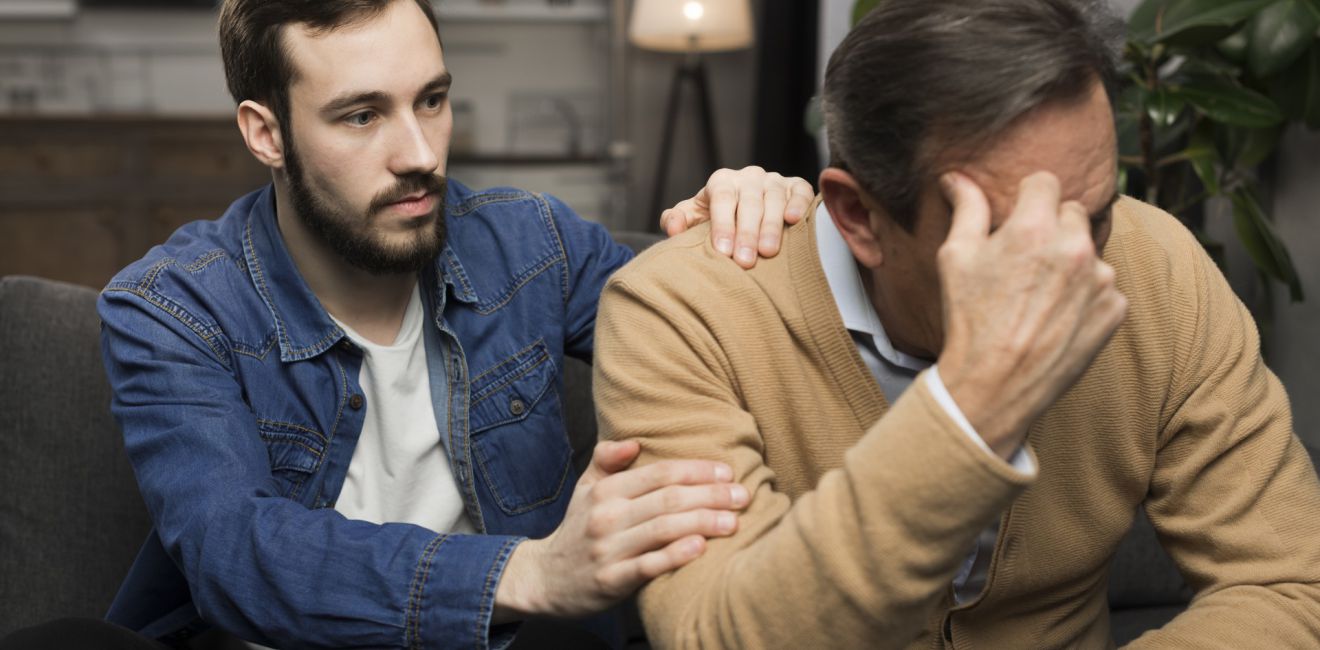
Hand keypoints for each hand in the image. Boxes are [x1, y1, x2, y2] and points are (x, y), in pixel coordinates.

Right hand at [493, 440, 747, 620]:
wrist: (544, 579)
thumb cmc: (578, 530)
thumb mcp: (585, 489)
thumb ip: (607, 460)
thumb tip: (634, 441)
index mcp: (605, 490)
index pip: (659, 473)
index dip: (697, 470)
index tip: (728, 472)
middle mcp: (607, 516)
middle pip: (668, 499)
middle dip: (710, 495)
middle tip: (743, 496)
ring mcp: (608, 549)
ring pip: (663, 529)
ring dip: (703, 523)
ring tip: (734, 522)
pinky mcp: (610, 580)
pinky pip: (648, 565)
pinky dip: (675, 555)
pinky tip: (700, 548)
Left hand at [662, 166, 814, 268]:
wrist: (744, 213)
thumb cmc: (716, 220)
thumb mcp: (694, 219)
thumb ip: (676, 221)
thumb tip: (673, 227)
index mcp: (722, 182)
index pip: (722, 199)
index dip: (722, 224)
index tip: (723, 251)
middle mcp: (748, 177)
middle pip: (749, 202)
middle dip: (746, 233)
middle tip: (744, 261)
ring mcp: (774, 180)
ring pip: (774, 199)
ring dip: (771, 226)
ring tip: (768, 252)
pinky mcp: (796, 186)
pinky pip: (800, 191)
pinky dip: (798, 204)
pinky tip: (794, 220)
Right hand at [935, 171, 1126, 458]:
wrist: (995, 384)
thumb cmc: (969, 319)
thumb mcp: (956, 258)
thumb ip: (966, 210)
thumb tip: (956, 177)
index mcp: (1034, 228)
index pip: (1045, 182)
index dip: (1028, 198)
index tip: (1018, 218)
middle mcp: (1075, 247)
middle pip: (1072, 213)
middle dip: (1051, 228)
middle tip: (1025, 262)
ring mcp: (1101, 279)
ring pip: (1089, 252)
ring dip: (1071, 263)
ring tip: (1039, 297)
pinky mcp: (1116, 309)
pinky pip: (1104, 288)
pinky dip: (1086, 297)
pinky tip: (1057, 317)